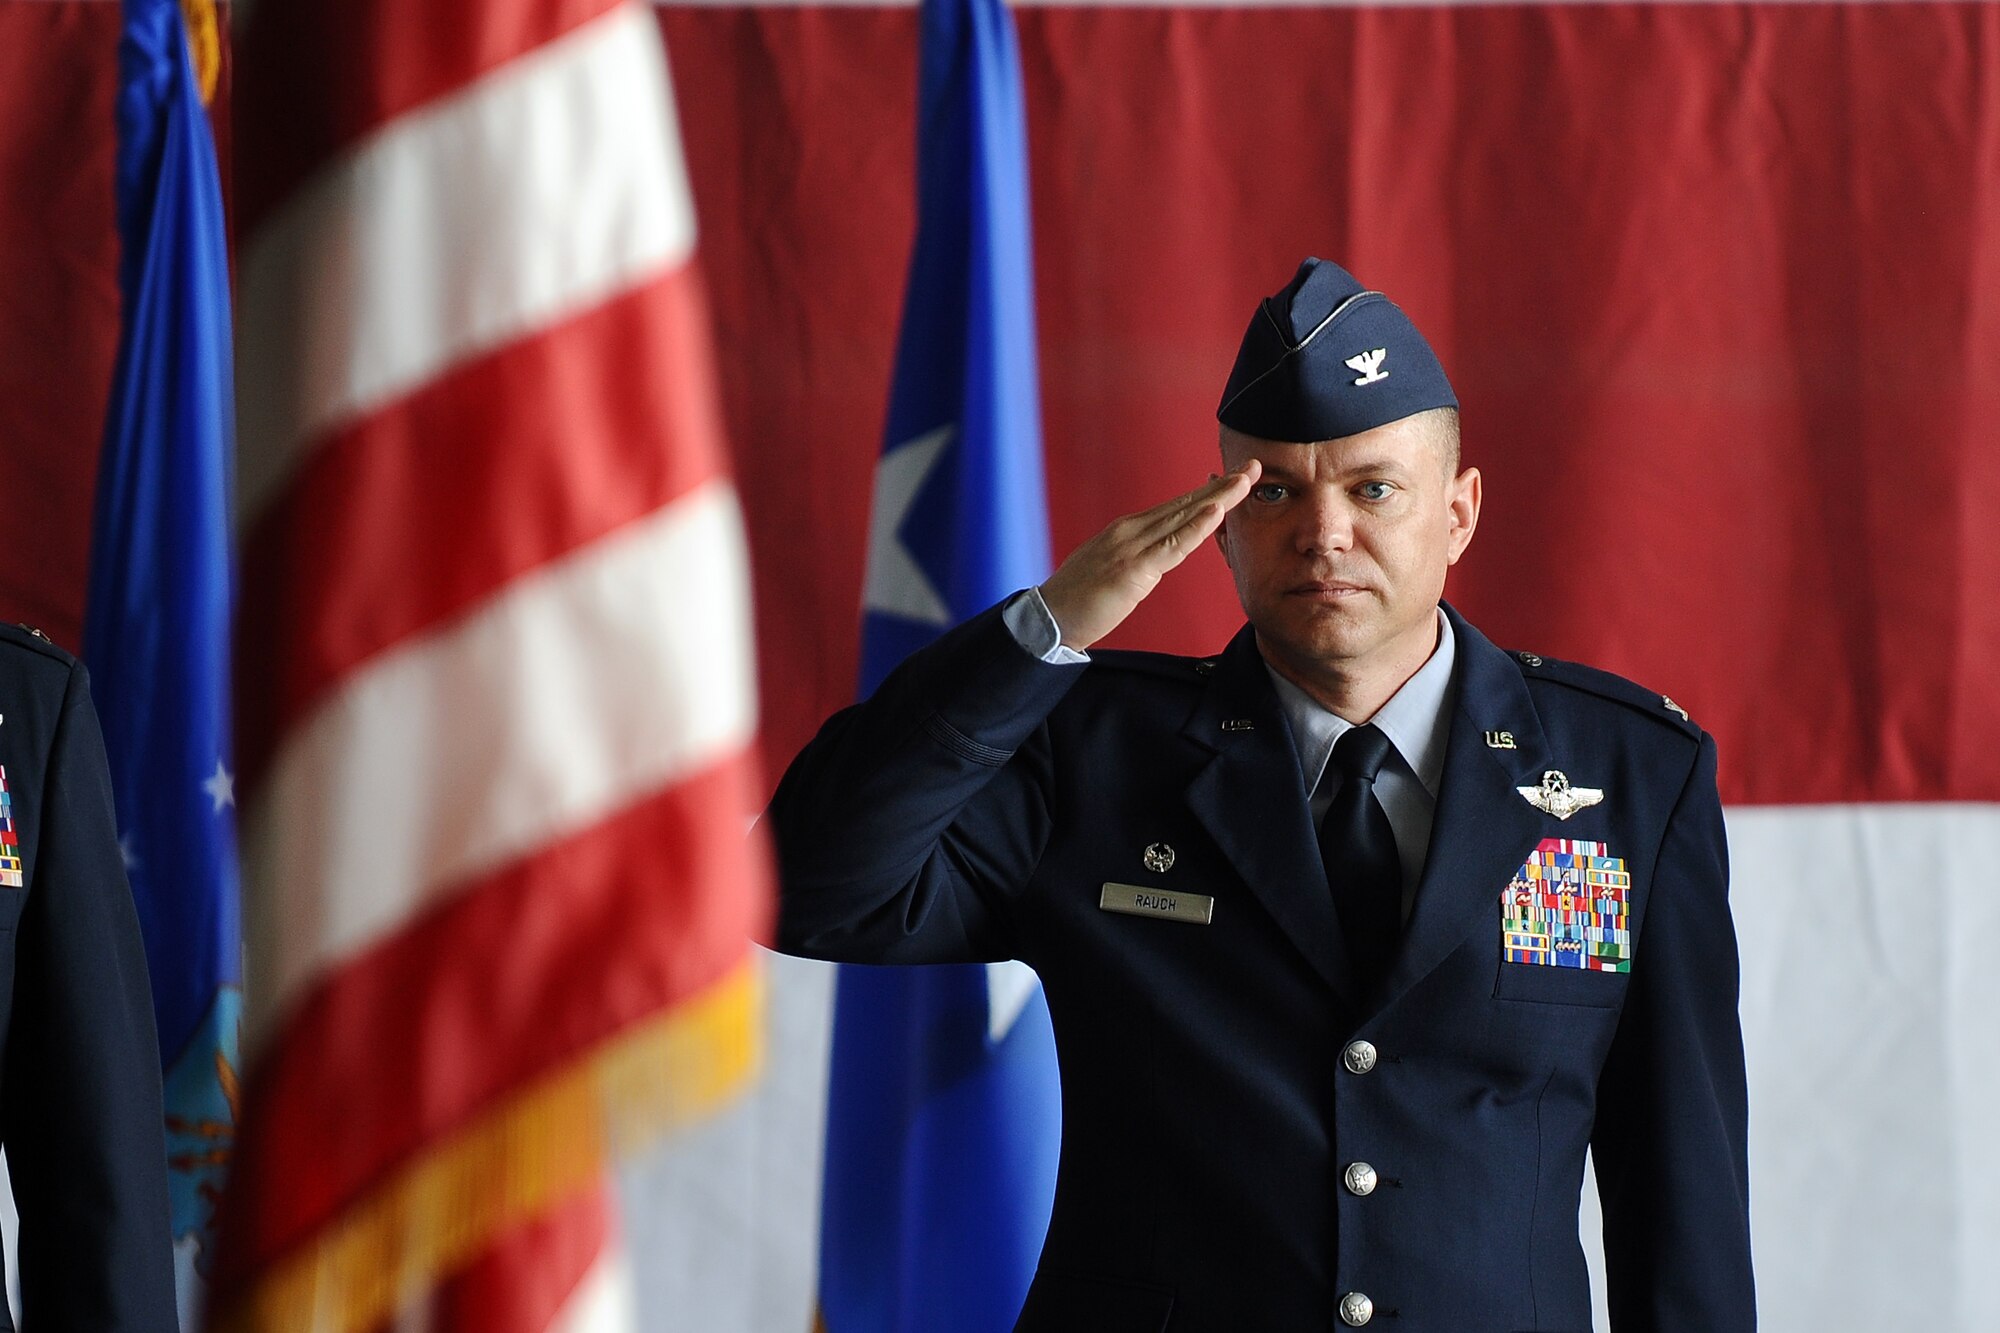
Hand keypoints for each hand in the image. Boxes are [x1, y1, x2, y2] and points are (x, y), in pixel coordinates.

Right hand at [1039, 461, 1259, 649]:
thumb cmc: (1077, 600)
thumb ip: (1137, 560)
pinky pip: (1172, 545)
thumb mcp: (1111, 570)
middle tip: (1253, 468)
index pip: (1175, 508)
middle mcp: (1130, 530)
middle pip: (1185, 504)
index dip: (1207, 493)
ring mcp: (1131, 546)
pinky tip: (1216, 511)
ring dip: (1218, 498)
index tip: (1234, 481)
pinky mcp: (1133, 568)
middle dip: (1221, 486)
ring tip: (1246, 481)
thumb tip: (1155, 561)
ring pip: (1184, 517)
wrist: (1048, 618)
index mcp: (1127, 531)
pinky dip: (1196, 527)